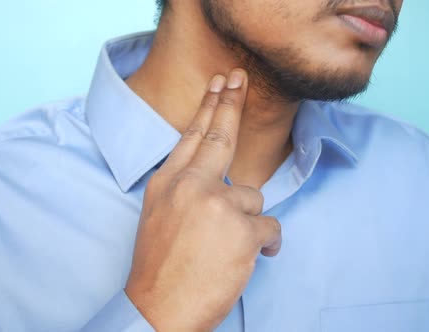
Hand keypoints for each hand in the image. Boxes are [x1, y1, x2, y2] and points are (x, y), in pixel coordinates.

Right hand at [124, 69, 281, 330]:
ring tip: (228, 249)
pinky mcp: (241, 229)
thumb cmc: (160, 268)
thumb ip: (183, 190)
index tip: (219, 84)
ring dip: (248, 224)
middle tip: (239, 77)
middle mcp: (190, 186)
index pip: (191, 137)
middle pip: (220, 137)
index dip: (208, 107)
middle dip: (231, 103)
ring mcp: (216, 204)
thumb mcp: (159, 216)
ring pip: (253, 199)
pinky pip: (270, 228)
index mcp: (167, 184)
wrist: (158, 309)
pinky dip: (265, 245)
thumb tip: (213, 177)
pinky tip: (248, 259)